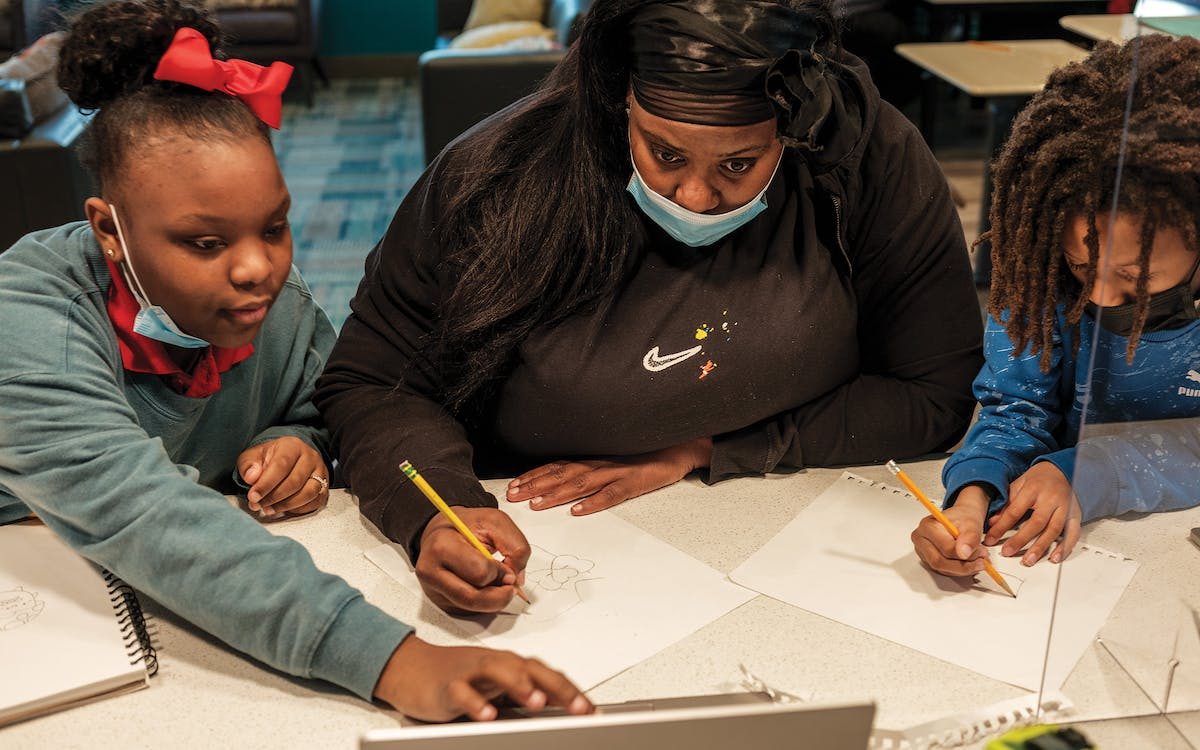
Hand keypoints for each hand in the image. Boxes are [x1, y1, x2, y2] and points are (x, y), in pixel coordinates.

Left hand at [236, 436, 328, 518]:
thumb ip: (248, 465)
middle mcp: (310, 457)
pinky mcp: (324, 488)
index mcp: (292, 446)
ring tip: (268, 509)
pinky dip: (297, 510)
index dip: (266, 484)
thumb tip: (251, 478)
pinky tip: (282, 509)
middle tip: (257, 505)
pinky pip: (314, 503)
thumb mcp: (253, 456)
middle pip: (295, 482)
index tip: (253, 497)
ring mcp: (321, 473)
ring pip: (308, 493)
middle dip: (273, 497)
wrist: (288, 459)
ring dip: (286, 505)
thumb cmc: (269, 459)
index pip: (281, 465)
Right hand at [374, 636, 592, 721]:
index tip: (592, 711)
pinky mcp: (447, 684)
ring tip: (538, 702)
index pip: (548, 675)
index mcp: (511, 665)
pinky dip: (475, 702)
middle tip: (579, 707)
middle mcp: (495, 663)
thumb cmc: (458, 679)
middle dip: (558, 687)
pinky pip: (462, 692)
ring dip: (519, 685)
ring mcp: (471, 672)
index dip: (572, 691)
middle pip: (531, 668)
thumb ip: (523, 696)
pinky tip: (487, 715)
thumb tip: (561, 710)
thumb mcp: (495, 689)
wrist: (412, 669)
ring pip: (498, 670)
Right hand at [417, 507, 530, 613]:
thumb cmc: (466, 526)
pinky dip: (486, 603)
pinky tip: (486, 587)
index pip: (478, 572)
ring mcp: (434, 591)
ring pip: (472, 609)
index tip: (507, 567)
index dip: (500, 573)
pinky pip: (470, 612)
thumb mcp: (494, 521)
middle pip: (472, 598)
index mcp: (442, 547)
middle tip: (510, 585)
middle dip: (499, 595)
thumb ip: (514, 544)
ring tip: (500, 584)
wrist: (442, 532)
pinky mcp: (441, 603)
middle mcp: (432, 572)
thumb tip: (517, 577)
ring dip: (495, 600)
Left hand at [504, 437, 713, 515]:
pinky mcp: (636, 482)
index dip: (534, 475)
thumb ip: (593, 470)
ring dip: (557, 494)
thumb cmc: (648, 455)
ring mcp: (619, 472)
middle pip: (562, 474)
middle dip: (535, 485)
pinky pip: (612, 493)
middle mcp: (602, 463)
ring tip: (538, 505)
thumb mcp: (616, 460)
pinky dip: (594, 502)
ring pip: (581, 483)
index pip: (558, 465)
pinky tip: (579, 510)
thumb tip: (565, 483)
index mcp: (595, 459)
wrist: (681, 446)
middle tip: (514, 496)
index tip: (514, 486)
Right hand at [911, 485, 990, 576]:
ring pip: (942, 569)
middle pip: (939, 562)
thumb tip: (964, 553)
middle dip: (964, 566)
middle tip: (981, 562)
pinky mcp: (928, 560)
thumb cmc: (963, 519)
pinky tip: (969, 562)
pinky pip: (944, 571)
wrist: (960, 519)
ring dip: (963, 569)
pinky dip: (959, 570)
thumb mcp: (971, 524)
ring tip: (978, 560)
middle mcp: (921, 539)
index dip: (966, 554)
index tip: (982, 552)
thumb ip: (969, 538)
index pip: (946, 548)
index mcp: (927, 526)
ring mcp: (923, 551)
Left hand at [986, 462, 1081, 564]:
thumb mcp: (1018, 484)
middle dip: (1021, 540)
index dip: (1001, 526)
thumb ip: (1006, 503)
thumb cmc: (1038, 478)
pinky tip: (1055, 557)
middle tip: (1008, 552)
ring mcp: (1065, 507)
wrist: (1062, 470)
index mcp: (1034, 489)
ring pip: (1054, 530)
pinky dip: (1064, 547)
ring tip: (1029, 560)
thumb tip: (992, 522)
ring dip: (1041, 547)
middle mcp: (1051, 499)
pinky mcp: (1075, 515)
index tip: (991, 539)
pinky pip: (1072, 533)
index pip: (1015, 511)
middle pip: (1036, 523)